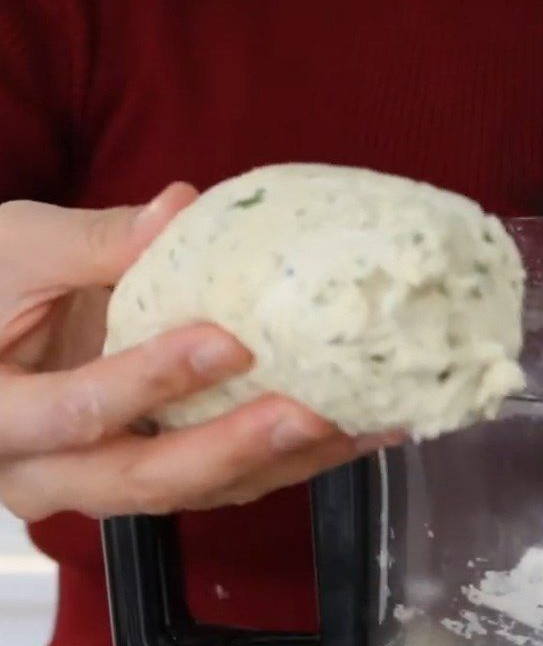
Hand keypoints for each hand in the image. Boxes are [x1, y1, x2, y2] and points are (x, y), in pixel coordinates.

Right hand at [0, 185, 398, 520]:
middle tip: (309, 413)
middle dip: (232, 448)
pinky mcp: (152, 466)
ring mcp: (105, 478)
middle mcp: (49, 471)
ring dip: (276, 463)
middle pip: (142, 479)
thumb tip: (178, 209)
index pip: (77, 411)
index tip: (227, 342)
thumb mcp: (23, 249)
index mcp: (3, 418)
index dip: (152, 381)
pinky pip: (217, 477)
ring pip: (193, 490)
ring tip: (350, 426)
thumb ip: (96, 238)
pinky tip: (339, 428)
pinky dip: (281, 457)